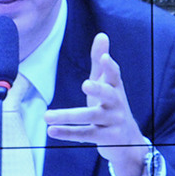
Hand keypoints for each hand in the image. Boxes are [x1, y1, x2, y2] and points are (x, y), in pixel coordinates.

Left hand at [45, 32, 148, 175]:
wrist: (128, 140)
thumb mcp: (107, 84)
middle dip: (98, 89)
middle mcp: (117, 103)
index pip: (115, 76)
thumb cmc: (112, 106)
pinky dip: (67, 133)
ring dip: (68, 116)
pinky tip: (51, 130)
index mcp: (116, 89)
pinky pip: (85, 134)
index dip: (110, 67)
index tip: (104, 58)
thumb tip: (101, 35)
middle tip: (86, 84)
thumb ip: (101, 63)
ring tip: (47, 116)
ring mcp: (113, 121)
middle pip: (108, 95)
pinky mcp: (106, 138)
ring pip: (90, 117)